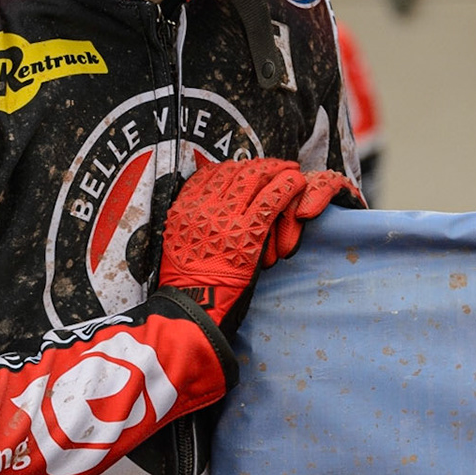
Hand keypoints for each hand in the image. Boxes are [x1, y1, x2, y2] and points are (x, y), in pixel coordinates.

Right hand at [157, 159, 360, 328]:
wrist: (192, 309)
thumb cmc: (187, 285)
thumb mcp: (178, 244)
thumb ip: (193, 222)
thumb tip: (210, 209)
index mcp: (183, 209)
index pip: (210, 174)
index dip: (232, 168)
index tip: (246, 168)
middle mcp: (203, 207)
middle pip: (235, 172)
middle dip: (259, 166)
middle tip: (276, 165)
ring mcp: (226, 217)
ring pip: (255, 179)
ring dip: (277, 170)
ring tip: (291, 170)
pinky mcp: (248, 231)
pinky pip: (272, 199)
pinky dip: (287, 187)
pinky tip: (297, 182)